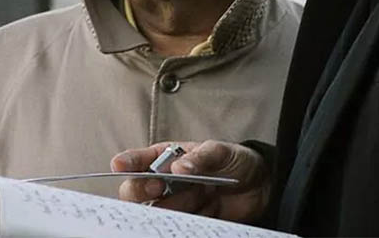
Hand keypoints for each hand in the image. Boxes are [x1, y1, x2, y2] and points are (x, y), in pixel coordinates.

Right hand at [111, 140, 270, 222]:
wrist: (260, 187)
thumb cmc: (235, 161)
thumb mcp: (223, 152)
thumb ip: (202, 157)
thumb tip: (179, 166)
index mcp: (168, 158)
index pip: (139, 160)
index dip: (127, 162)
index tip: (119, 164)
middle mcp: (165, 183)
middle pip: (136, 191)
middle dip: (142, 190)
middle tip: (160, 186)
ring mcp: (175, 204)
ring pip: (155, 212)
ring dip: (170, 208)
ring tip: (199, 197)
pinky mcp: (187, 222)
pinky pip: (175, 227)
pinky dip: (182, 223)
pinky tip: (199, 214)